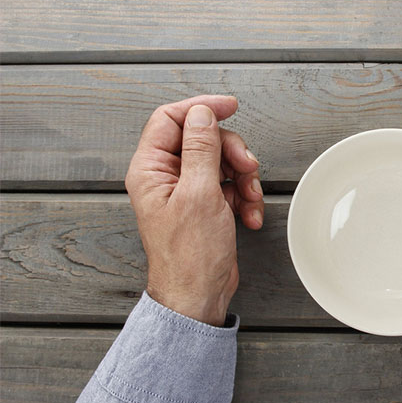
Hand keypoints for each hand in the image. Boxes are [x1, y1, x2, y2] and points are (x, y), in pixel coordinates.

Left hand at [125, 95, 263, 325]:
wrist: (199, 295)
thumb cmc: (189, 256)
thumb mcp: (200, 194)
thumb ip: (201, 148)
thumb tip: (202, 114)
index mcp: (151, 169)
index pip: (172, 119)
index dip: (202, 109)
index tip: (230, 107)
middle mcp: (166, 177)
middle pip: (205, 139)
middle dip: (233, 152)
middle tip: (247, 168)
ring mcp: (188, 191)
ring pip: (223, 161)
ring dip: (244, 177)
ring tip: (249, 200)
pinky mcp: (207, 205)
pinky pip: (231, 185)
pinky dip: (245, 197)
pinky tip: (249, 215)